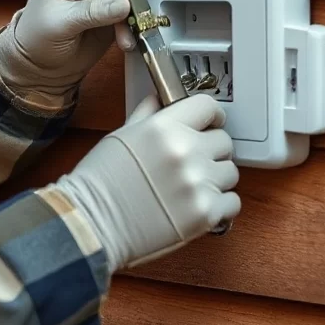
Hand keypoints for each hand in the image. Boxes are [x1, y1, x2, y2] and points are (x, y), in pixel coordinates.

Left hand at [0, 0, 135, 106]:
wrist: (41, 63)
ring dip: (132, 8)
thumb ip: (91, 11)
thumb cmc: (37, 37)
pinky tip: (125, 37)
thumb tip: (122, 3)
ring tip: (125, 32)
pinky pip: (133, 7)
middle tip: (126, 11)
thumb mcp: (60, 23)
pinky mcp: (113, 6)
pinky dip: (133, 21)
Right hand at [52, 94, 239, 271]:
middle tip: (195, 162)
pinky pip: (232, 202)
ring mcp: (197, 183)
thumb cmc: (99, 183)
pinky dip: (219, 205)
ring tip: (193, 187)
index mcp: (164, 128)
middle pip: (224, 141)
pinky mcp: (204, 214)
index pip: (208, 107)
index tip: (210, 124)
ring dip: (216, 178)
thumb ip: (148, 115)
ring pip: (230, 172)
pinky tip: (198, 205)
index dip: (211, 116)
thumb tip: (161, 101)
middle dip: (212, 150)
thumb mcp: (121, 136)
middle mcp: (185, 151)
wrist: (91, 224)